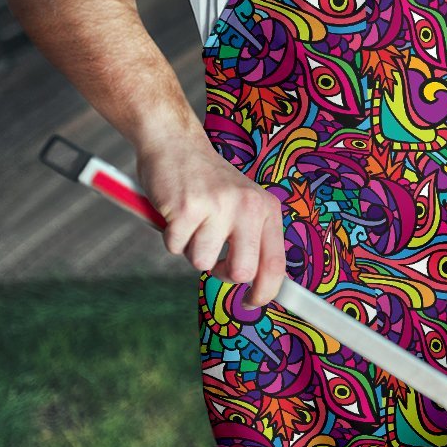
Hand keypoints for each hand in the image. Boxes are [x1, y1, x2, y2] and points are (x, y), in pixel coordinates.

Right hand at [136, 138, 285, 306]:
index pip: (275, 264)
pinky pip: (175, 247)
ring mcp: (218, 206)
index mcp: (267, 209)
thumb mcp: (243, 204)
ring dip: (191, 249)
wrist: (176, 143)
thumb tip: (259, 285)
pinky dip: (170, 236)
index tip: (252, 303)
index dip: (265, 292)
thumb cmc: (208, 182)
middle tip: (212, 255)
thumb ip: (253, 239)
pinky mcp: (187, 207)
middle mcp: (248, 206)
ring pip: (202, 262)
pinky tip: (176, 213)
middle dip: (222, 273)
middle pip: (242, 272)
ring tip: (192, 221)